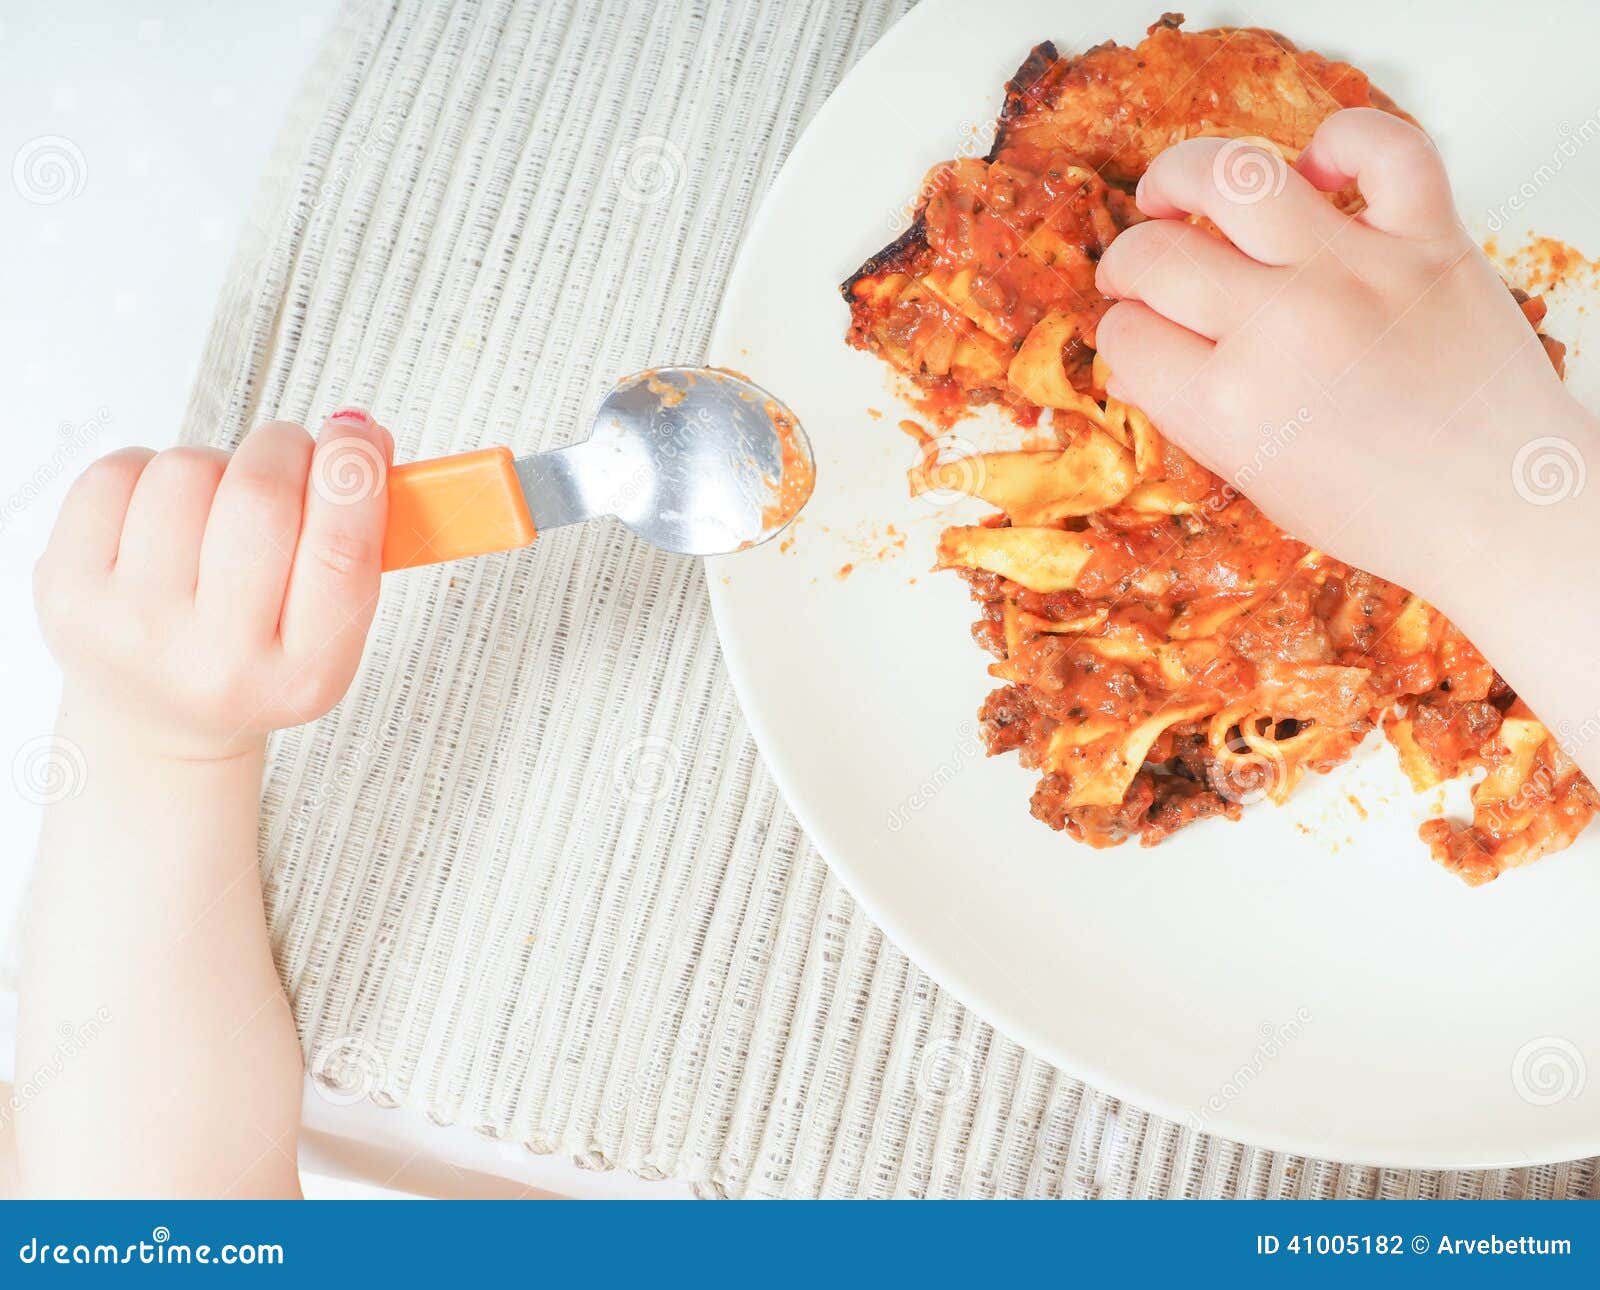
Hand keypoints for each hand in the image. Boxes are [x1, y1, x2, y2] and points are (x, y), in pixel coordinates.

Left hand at [34, 412, 392, 760]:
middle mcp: (216, 661)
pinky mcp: (66, 592)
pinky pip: (117, 472)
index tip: (356, 433)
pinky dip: (148, 473)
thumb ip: (356, 543)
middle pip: (261, 496)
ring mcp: (133, 627)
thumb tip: (360, 437)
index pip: (341, 554)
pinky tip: (160, 521)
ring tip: (215, 512)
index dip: (354, 476)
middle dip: (283, 450)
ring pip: (189, 470)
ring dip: (215, 467)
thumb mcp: (328, 628)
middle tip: (287, 458)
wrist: (157, 716)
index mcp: (302, 676)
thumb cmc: (253, 657)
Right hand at [1092, 107, 1594, 609]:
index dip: (1119, 332)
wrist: (1501, 505)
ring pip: (1236, 175)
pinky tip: (1313, 172)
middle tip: (1137, 270)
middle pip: (1156, 256)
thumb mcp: (1257, 478)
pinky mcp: (1429, 239)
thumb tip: (1132, 361)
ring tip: (1174, 191)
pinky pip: (1382, 147)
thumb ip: (1188, 414)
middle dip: (1126, 263)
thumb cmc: (1382, 508)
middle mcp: (1283, 329)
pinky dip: (1340, 141)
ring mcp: (1358, 273)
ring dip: (1182, 175)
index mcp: (1229, 407)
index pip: (1127, 335)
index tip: (1134, 331)